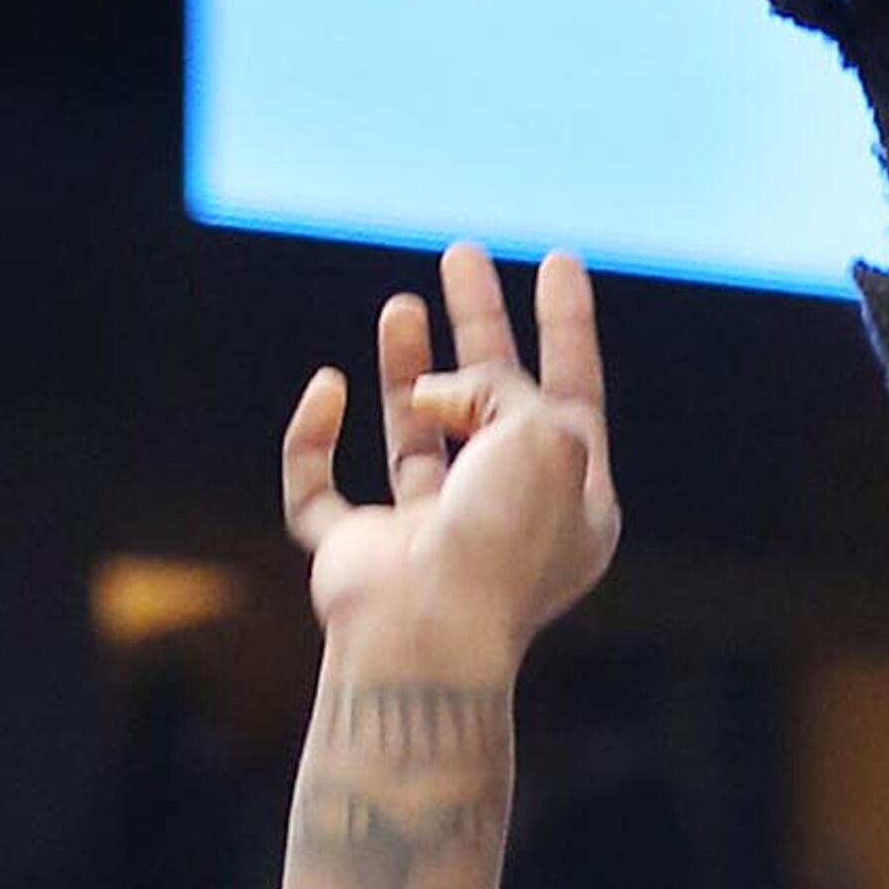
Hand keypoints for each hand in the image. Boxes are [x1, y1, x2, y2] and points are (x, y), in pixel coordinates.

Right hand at [281, 243, 618, 672]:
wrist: (429, 631)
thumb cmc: (502, 536)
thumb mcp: (541, 433)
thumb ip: (503, 389)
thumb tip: (439, 387)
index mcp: (570, 500)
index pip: (574, 391)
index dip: (567, 324)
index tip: (558, 260)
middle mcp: (500, 516)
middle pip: (491, 402)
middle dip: (479, 327)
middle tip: (461, 257)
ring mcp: (425, 536)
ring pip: (415, 437)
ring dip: (408, 367)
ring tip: (402, 303)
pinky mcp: (353, 553)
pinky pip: (320, 486)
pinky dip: (315, 436)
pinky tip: (328, 385)